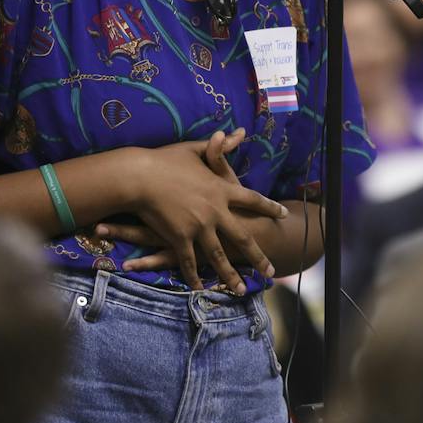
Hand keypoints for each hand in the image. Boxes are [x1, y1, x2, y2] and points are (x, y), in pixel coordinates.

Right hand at [115, 130, 283, 293]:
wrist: (140, 176)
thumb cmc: (165, 160)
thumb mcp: (196, 150)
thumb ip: (220, 147)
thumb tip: (239, 133)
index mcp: (221, 189)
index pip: (253, 199)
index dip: (268, 207)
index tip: (282, 214)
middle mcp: (215, 211)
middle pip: (243, 237)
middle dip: (258, 256)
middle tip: (271, 270)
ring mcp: (198, 227)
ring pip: (219, 256)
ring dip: (230, 274)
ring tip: (242, 290)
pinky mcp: (179, 238)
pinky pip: (189, 262)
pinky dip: (195, 276)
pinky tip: (202, 287)